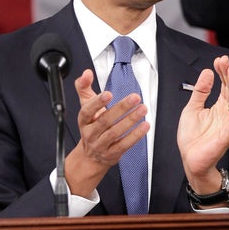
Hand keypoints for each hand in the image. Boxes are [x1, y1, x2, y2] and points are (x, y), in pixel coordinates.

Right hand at [63, 69, 149, 197]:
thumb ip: (84, 87)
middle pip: (105, 121)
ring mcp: (100, 145)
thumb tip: (86, 73)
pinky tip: (144, 126)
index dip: (97, 102)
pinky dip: (135, 135)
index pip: (87, 110)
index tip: (108, 93)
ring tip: (142, 109)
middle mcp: (90, 133)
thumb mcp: (86, 106)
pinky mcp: (112, 154)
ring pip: (115, 133)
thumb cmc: (91, 126)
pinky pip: (124, 145)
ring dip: (130, 120)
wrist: (90, 156)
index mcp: (84, 120)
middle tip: (135, 97)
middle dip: (121, 108)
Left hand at [177, 56, 228, 192]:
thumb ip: (200, 91)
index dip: (222, 72)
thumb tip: (207, 72)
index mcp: (218, 106)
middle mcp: (226, 113)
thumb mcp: (192, 108)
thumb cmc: (192, 137)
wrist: (190, 159)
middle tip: (226, 61)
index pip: (223, 85)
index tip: (219, 59)